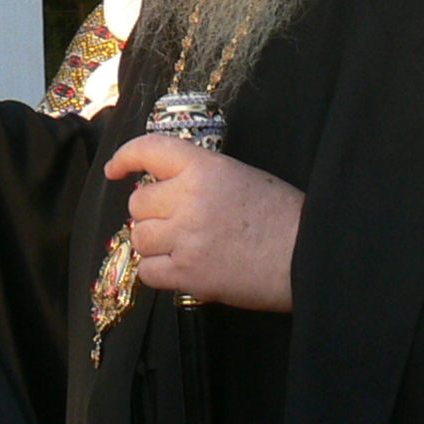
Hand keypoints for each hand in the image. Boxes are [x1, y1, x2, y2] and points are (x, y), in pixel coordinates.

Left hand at [104, 134, 302, 310]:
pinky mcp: (187, 273)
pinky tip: (183, 269)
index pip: (150, 149)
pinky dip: (159, 273)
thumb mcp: (242, 178)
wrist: (307, 255)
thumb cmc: (283, 218)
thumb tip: (164, 194)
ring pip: (139, 237)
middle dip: (151, 214)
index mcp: (205, 168)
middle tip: (176, 223)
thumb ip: (200, 179)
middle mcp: (189, 197)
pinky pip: (147, 272)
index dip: (126, 157)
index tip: (116, 170)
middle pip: (138, 203)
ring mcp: (186, 237)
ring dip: (155, 244)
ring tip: (183, 248)